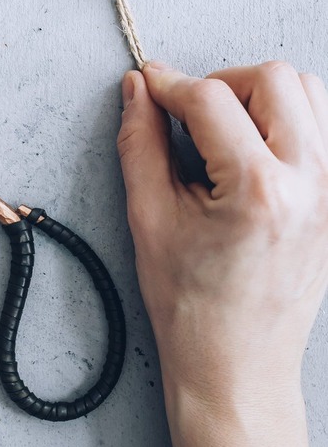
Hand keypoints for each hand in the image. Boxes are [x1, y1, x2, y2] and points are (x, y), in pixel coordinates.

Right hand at [117, 60, 327, 446]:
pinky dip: (290, 120)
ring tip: (226, 129)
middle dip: (221, 82)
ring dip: (261, 95)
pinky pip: (325, 128)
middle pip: (272, 78)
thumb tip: (138, 88)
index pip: (210, 97)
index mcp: (258, 191)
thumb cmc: (193, 307)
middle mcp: (309, 185)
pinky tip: (255, 147)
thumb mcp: (150, 218)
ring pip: (308, 92)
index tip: (149, 86)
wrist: (237, 368)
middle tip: (190, 112)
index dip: (169, 84)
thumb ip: (141, 141)